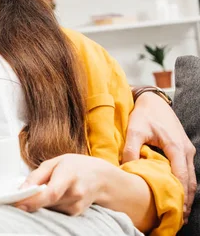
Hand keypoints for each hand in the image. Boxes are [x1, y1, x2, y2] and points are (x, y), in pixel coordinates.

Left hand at [15, 154, 111, 215]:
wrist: (102, 178)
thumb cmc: (76, 166)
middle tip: (20, 196)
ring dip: (41, 201)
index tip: (18, 204)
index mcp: (69, 176)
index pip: (51, 193)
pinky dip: (49, 204)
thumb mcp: (54, 162)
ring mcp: (77, 206)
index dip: (34, 201)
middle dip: (31, 200)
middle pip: (47, 203)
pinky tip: (54, 195)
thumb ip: (36, 176)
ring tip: (45, 188)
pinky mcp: (75, 214)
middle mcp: (75, 193)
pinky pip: (54, 211)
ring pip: (49, 208)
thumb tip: (21, 190)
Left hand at [123, 91, 195, 221]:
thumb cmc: (143, 114)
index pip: (181, 176)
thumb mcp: (134, 130)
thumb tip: (127, 168)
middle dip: (186, 199)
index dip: (180, 194)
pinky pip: (187, 170)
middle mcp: (185, 150)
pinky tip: (177, 193)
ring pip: (190, 177)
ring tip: (180, 210)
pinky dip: (184, 184)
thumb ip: (131, 149)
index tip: (177, 208)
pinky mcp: (182, 149)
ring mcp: (186, 150)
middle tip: (179, 216)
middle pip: (190, 180)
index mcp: (176, 147)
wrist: (152, 101)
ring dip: (186, 193)